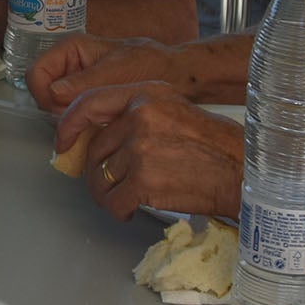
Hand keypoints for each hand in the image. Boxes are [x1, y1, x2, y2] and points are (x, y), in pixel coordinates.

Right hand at [28, 32, 188, 110]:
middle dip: (58, 111)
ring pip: (53, 107)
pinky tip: (98, 126)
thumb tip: (54, 92)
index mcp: (71, 49)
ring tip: (96, 122)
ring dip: (69, 120)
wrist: (173, 75)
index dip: (45, 96)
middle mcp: (68, 65)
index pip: (36, 74)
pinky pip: (69, 113)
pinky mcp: (84, 98)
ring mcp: (75, 82)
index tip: (65, 111)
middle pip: (42, 94)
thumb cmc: (151, 65)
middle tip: (86, 120)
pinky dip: (79, 124)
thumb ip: (85, 81)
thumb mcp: (118, 71)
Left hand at [54, 82, 242, 221]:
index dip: (69, 126)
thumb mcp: (174, 109)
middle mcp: (139, 116)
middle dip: (97, 172)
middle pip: (95, 149)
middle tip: (108, 185)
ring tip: (124, 199)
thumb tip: (99, 134)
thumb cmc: (215, 145)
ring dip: (108, 194)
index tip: (62, 143)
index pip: (89, 103)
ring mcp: (140, 148)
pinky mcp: (144, 180)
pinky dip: (119, 210)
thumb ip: (137, 113)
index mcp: (146, 94)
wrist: (242, 170)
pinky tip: (131, 210)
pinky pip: (114, 200)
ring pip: (102, 177)